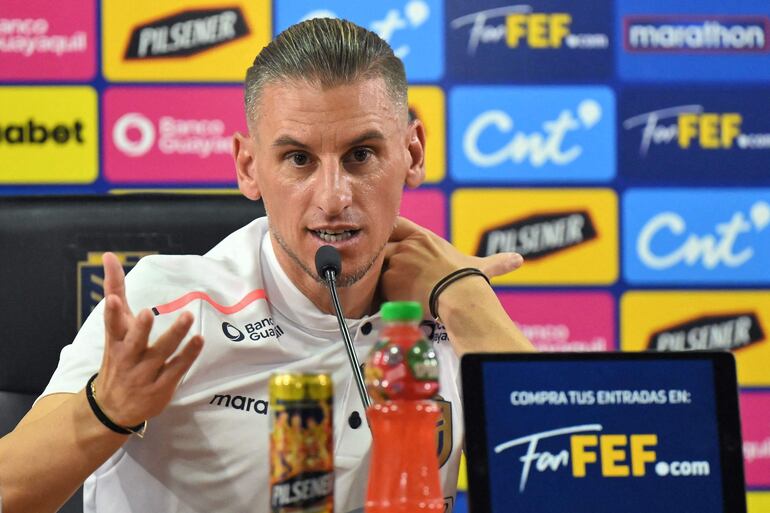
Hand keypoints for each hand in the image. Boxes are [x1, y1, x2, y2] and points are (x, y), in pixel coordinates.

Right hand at [93, 253, 202, 426]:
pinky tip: (199, 339)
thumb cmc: (118, 357)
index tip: (112, 299)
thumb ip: (115, 290)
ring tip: (187, 317)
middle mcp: (128, 357)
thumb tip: (109, 255)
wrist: (112, 407)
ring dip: (174, 335)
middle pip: (135, 341)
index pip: (111, 324)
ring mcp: (144, 373)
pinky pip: (177, 368)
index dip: (111, 312)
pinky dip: (188, 354)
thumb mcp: (115, 327)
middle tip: (147, 312)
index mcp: (116, 341)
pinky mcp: (161, 386)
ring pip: (160, 353)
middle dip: (140, 328)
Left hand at [380, 217, 522, 315]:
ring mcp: (397, 260)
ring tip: (395, 291)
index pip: (397, 224)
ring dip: (384, 279)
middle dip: (383, 260)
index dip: (390, 233)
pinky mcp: (389, 278)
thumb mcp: (480, 266)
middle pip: (383, 248)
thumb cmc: (470, 282)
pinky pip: (378, 286)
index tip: (387, 241)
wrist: (459, 296)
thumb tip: (518, 260)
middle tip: (388, 273)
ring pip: (380, 268)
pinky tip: (395, 302)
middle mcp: (408, 245)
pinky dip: (384, 295)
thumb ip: (495, 262)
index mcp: (424, 238)